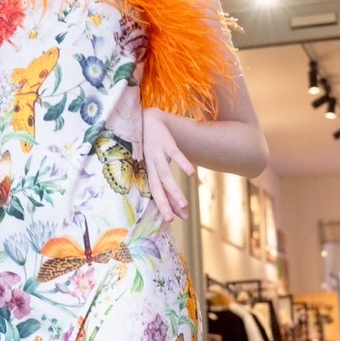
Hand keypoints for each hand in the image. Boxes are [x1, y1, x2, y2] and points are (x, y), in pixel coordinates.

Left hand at [141, 107, 194, 222]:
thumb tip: (181, 208)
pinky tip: (191, 174)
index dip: (164, 206)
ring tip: (183, 205)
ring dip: (173, 191)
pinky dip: (183, 163)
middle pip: (157, 187)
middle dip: (164, 204)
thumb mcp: (158, 166)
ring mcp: (157, 154)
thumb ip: (169, 186)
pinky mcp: (166, 143)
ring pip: (164, 175)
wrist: (148, 119)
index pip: (156, 193)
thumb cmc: (153, 147)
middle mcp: (150, 165)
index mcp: (148, 172)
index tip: (173, 221)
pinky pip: (175, 154)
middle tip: (172, 220)